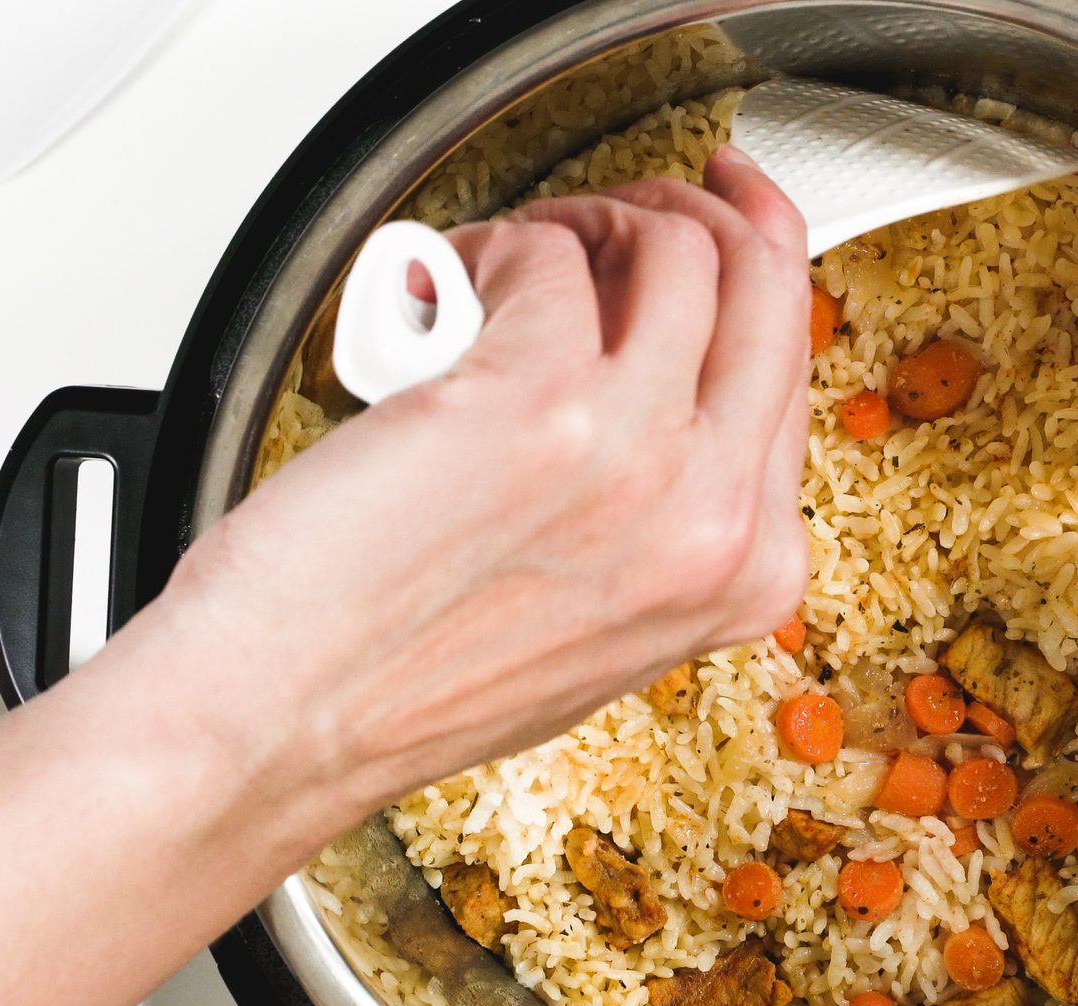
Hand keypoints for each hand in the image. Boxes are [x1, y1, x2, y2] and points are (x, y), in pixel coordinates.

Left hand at [0, 150, 809, 1005]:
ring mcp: (639, 456)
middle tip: (625, 210)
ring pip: (672, 246)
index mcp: (749, 575)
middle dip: (693, 214)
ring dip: (584, 222)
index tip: (721, 224)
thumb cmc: (405, 681)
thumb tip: (666, 365)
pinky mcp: (541, 402)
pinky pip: (548, 255)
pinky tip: (441, 301)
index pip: (792, 368)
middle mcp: (717, 518)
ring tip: (509, 266)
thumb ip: (671, 508)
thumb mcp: (608, 623)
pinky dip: (487, 250)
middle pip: (767, 280)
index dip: (751, 271)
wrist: (285, 722)